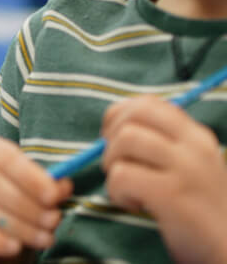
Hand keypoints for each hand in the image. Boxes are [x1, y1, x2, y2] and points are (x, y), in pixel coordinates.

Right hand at [0, 135, 71, 260]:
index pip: (4, 155)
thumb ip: (47, 186)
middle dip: (27, 204)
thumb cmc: (12, 203)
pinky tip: (14, 246)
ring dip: (17, 226)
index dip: (30, 176)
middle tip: (53, 221)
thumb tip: (62, 185)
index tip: (54, 196)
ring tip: (43, 238)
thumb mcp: (32, 191)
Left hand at [102, 96, 226, 262]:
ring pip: (123, 142)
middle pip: (132, 117)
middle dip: (111, 139)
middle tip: (117, 165)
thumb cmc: (200, 208)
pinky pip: (122, 176)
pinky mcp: (172, 194)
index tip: (113, 138)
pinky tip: (134, 205)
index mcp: (197, 136)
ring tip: (128, 188)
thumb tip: (113, 127)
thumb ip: (163, 143)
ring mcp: (185, 169)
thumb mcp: (191, 166)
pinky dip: (117, 192)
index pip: (147, 103)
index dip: (119, 116)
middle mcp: (194, 146)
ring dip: (113, 166)